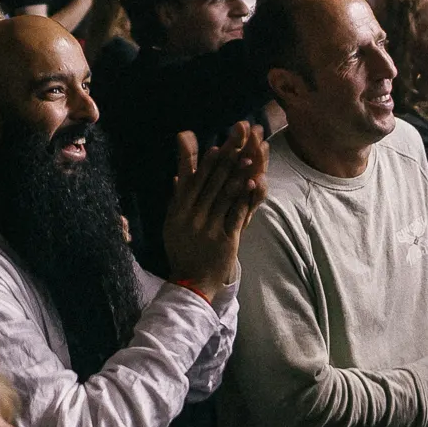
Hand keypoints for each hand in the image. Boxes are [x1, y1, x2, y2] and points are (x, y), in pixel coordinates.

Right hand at [159, 122, 266, 291]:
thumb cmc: (182, 248)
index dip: (207, 165)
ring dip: (238, 176)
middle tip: (239, 145)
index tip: (217, 147)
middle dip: (226, 163)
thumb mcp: (174, 221)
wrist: (191, 281)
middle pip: (212, 185)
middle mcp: (192, 218)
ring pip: (225, 197)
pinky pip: (235, 215)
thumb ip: (179, 196)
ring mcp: (209, 229)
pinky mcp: (225, 240)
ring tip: (249, 160)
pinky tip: (253, 184)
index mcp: (178, 211)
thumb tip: (178, 174)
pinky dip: (244, 198)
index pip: (194, 183)